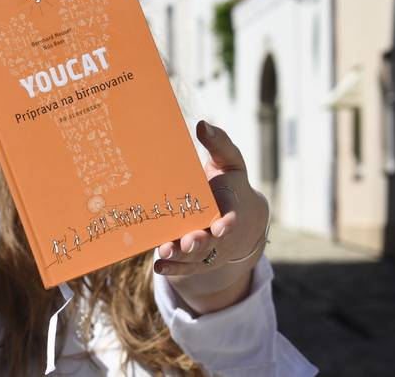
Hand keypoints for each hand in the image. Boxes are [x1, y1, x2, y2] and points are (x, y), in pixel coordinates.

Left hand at [154, 121, 268, 313]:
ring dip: (181, 256)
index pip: (232, 217)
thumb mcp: (229, 161)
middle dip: (200, 242)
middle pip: (211, 242)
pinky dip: (172, 269)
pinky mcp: (194, 260)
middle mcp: (219, 233)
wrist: (236, 217)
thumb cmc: (229, 183)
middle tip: (191, 241)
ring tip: (166, 252)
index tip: (221, 227)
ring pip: (195, 257)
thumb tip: (202, 124)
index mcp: (231, 208)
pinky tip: (158, 267)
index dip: (228, 223)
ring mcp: (207, 249)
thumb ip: (220, 144)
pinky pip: (183, 267)